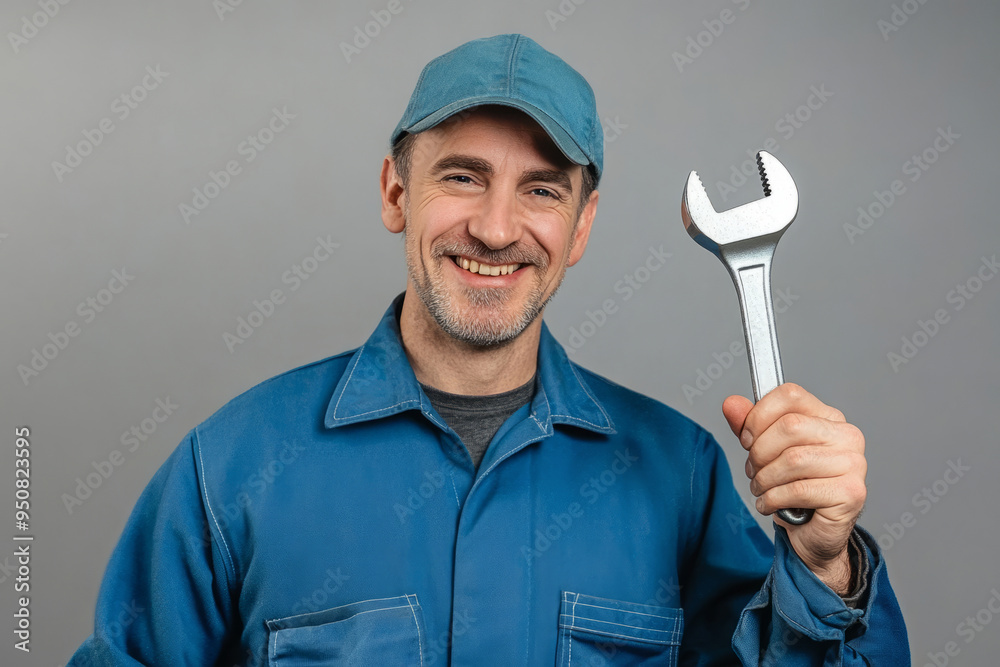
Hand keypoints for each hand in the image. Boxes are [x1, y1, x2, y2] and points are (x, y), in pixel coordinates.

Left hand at [722, 383, 866, 594]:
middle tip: (753, 471)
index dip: (759, 416)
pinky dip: (774, 499)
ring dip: (764, 479)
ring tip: (761, 488)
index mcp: (828, 417)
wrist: (813, 534)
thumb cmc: (792, 488)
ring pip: (792, 459)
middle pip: (789, 426)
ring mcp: (854, 464)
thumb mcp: (765, 451)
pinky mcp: (851, 493)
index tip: (747, 439)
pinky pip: (798, 489)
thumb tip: (731, 404)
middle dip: (759, 452)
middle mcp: (847, 436)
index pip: (790, 395)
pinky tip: (770, 504)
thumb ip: (748, 425)